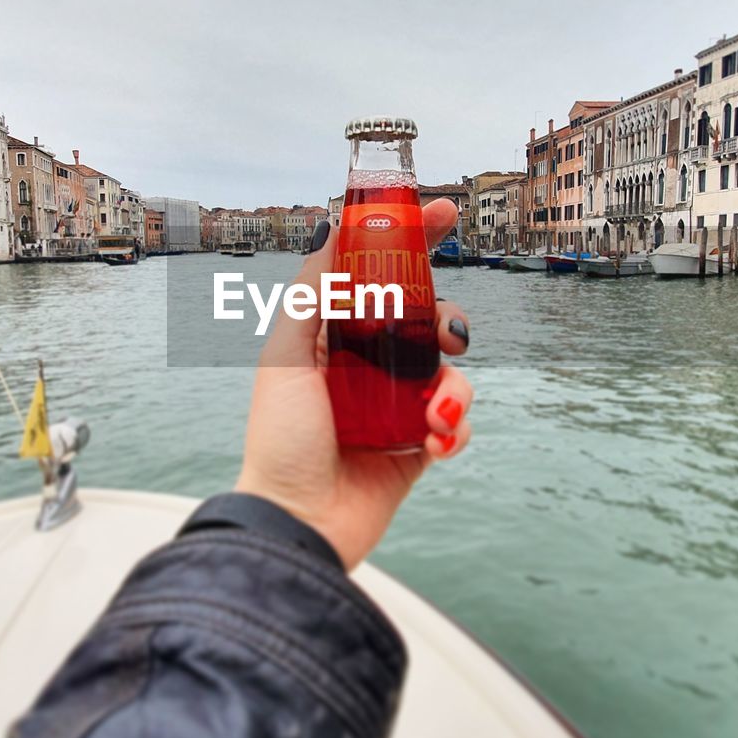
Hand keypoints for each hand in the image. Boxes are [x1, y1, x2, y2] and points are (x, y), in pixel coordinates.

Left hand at [234, 200, 472, 570]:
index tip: (445, 213)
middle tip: (448, 333)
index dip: (413, 242)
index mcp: (333, 337)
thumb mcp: (285, 355)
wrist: (298, 524)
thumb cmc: (282, 439)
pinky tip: (436, 440)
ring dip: (456, 384)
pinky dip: (456, 427)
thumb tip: (336, 229)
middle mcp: (366, 366)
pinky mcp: (416, 447)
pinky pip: (455, 422)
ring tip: (435, 409)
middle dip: (446, 318)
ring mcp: (394, 406)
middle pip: (425, 319)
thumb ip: (311, 292)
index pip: (378, 277)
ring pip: (450, 371)